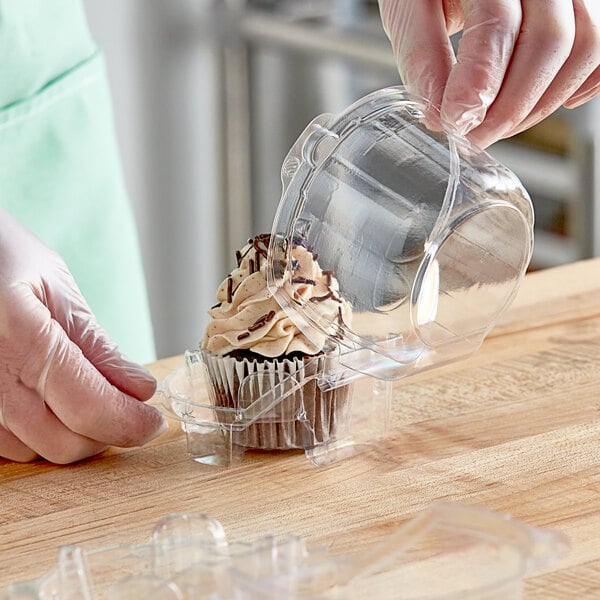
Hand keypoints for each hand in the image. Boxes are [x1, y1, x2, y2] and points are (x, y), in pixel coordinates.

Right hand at [0, 207, 165, 463]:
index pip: (86, 407)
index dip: (128, 423)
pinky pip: (7, 443)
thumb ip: (94, 342)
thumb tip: (139, 390)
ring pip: (34, 449)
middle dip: (107, 432)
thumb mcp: (54, 284)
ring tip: (90, 397)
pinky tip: (54, 401)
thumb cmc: (0, 254)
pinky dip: (40, 432)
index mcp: (19, 336)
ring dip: (74, 434)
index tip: (153, 422)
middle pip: (62, 442)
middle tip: (129, 409)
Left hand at [379, 0, 599, 146]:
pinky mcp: (583, 3)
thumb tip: (439, 113)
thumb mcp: (410, 8)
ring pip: (583, 46)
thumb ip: (421, 54)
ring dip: (541, 103)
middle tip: (475, 136)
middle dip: (510, 107)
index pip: (497, 26)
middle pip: (549, 41)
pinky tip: (545, 105)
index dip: (477, 85)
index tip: (456, 123)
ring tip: (499, 125)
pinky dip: (579, 83)